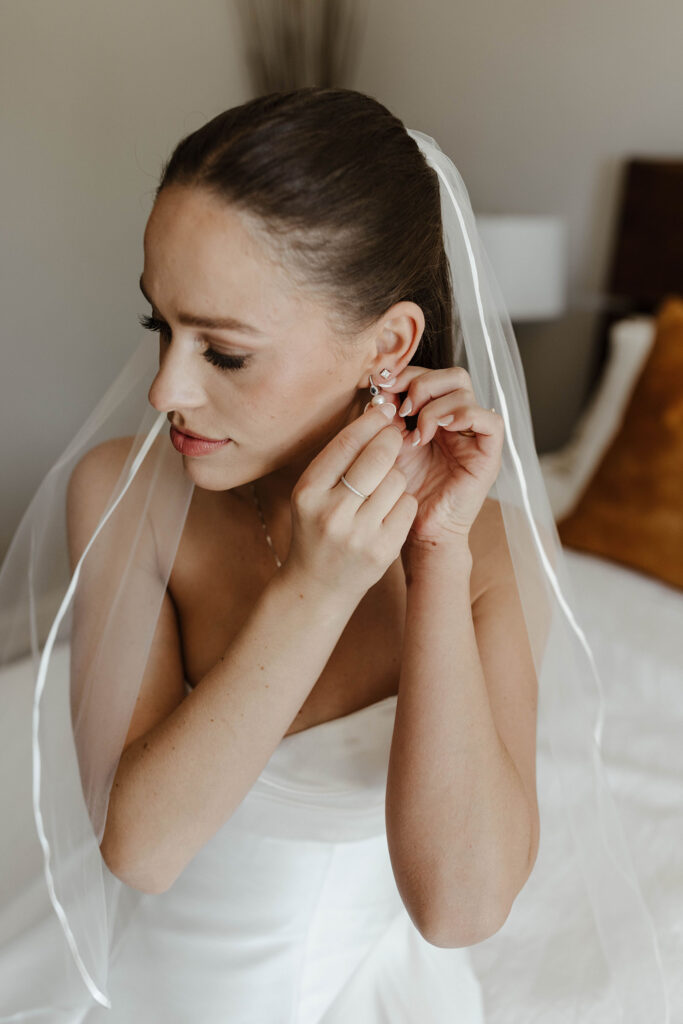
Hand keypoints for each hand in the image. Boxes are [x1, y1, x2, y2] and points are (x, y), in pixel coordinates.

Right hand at [283, 405, 418, 602]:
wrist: (318, 584)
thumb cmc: (317, 527)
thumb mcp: (313, 492)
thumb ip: (339, 457)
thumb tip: (377, 411)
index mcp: (308, 492)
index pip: (348, 442)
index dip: (372, 421)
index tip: (384, 411)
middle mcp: (331, 512)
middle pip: (379, 456)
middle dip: (391, 440)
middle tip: (394, 437)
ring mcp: (359, 534)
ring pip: (398, 480)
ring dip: (396, 476)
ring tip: (381, 488)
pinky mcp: (384, 550)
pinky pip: (408, 505)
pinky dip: (403, 502)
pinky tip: (388, 511)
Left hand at [369, 365, 503, 546]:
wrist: (417, 529)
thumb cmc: (401, 491)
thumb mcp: (388, 446)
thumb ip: (386, 416)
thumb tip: (379, 386)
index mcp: (434, 414)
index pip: (429, 376)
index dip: (407, 374)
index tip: (381, 384)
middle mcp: (458, 420)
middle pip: (452, 376)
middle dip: (422, 383)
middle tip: (402, 407)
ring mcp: (475, 435)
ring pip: (465, 391)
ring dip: (435, 404)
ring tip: (417, 432)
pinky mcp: (489, 453)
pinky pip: (491, 420)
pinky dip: (464, 415)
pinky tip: (440, 429)